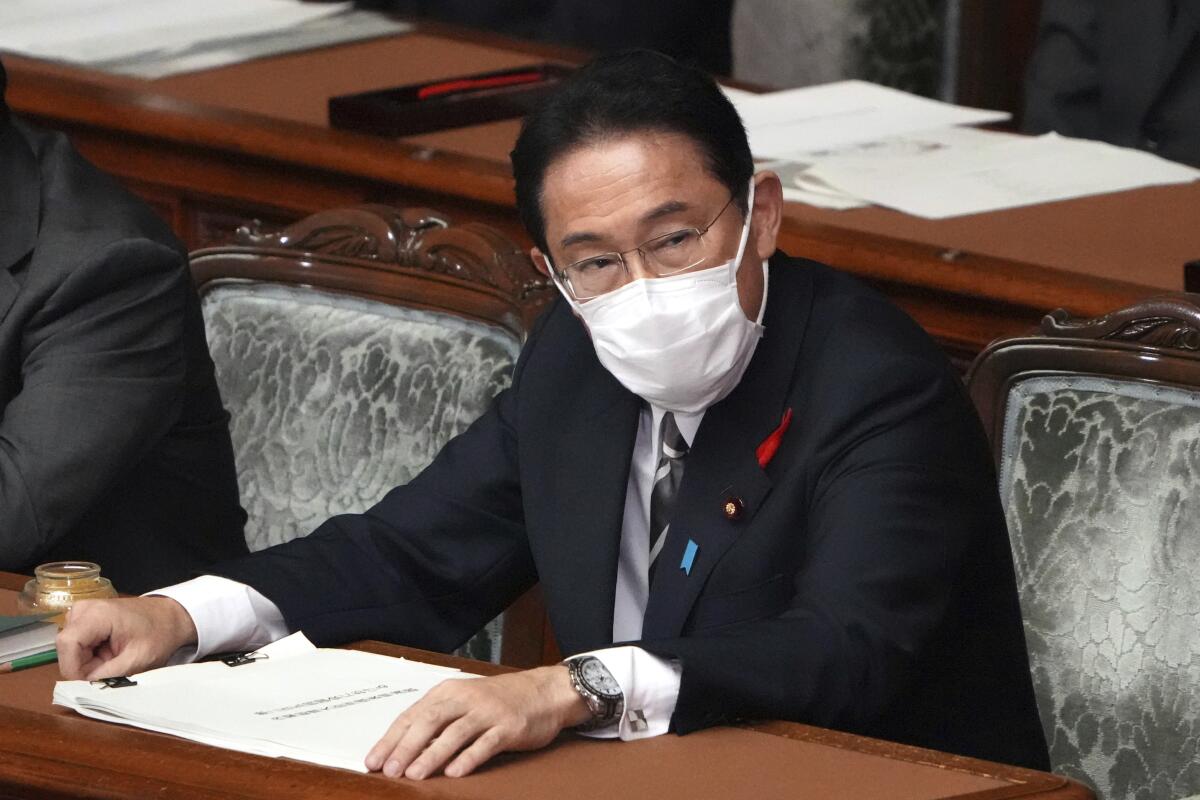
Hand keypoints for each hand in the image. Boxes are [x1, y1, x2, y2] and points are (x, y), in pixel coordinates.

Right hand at [56, 597, 197, 679]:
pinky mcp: (84, 618)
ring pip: (70, 648)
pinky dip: (90, 654)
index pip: (67, 643)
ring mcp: (81, 612)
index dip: (73, 667)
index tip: (91, 679)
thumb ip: (108, 673)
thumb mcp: (137, 659)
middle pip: (66, 647)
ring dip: (87, 660)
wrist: (170, 617)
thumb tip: (84, 683)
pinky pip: (76, 644)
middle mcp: (83, 609)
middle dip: (83, 665)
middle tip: (110, 668)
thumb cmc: (159, 634)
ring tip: (113, 657)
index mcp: (97, 614)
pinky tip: (109, 652)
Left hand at [365, 665, 591, 779]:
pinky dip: (469, 758)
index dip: (391, 739)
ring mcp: (488, 712)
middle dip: (407, 747)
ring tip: (415, 774)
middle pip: (430, 721)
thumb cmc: (498, 699)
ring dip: (433, 754)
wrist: (543, 691)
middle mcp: (466, 699)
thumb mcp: (464, 701)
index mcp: (449, 692)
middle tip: (390, 770)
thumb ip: (438, 721)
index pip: (413, 715)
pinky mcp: (509, 726)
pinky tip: (455, 772)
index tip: (373, 761)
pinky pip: (486, 743)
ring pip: (455, 733)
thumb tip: (403, 749)